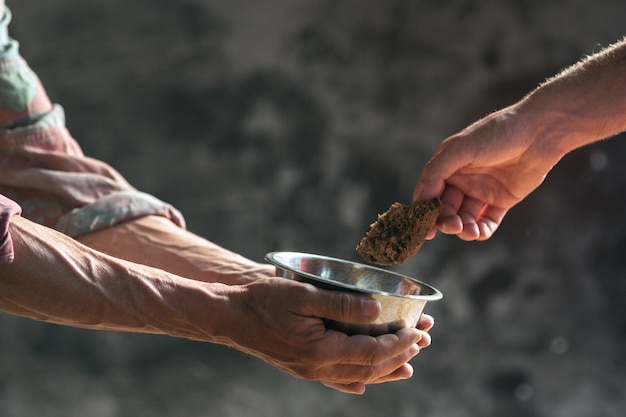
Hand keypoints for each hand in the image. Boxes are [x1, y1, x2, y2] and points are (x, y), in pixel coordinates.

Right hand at [221, 278, 432, 393]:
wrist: (228, 317)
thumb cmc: (263, 300)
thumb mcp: (302, 295)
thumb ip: (341, 304)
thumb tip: (376, 311)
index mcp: (320, 350)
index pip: (371, 353)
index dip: (398, 344)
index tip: (418, 332)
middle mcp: (316, 368)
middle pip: (368, 369)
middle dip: (399, 357)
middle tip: (421, 344)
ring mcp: (307, 371)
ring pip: (355, 378)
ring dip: (384, 371)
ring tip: (406, 366)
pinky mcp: (300, 368)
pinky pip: (334, 381)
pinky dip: (354, 382)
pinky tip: (362, 385)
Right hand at [413, 106, 561, 240]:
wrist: (540, 132)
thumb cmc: (497, 134)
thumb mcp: (460, 149)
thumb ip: (436, 172)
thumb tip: (419, 199)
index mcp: (447, 166)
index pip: (429, 194)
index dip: (424, 212)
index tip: (424, 230)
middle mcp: (462, 180)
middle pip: (446, 209)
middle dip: (447, 220)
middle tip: (453, 226)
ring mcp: (482, 191)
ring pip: (466, 218)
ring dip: (464, 228)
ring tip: (470, 232)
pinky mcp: (502, 200)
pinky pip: (488, 221)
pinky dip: (482, 231)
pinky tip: (480, 233)